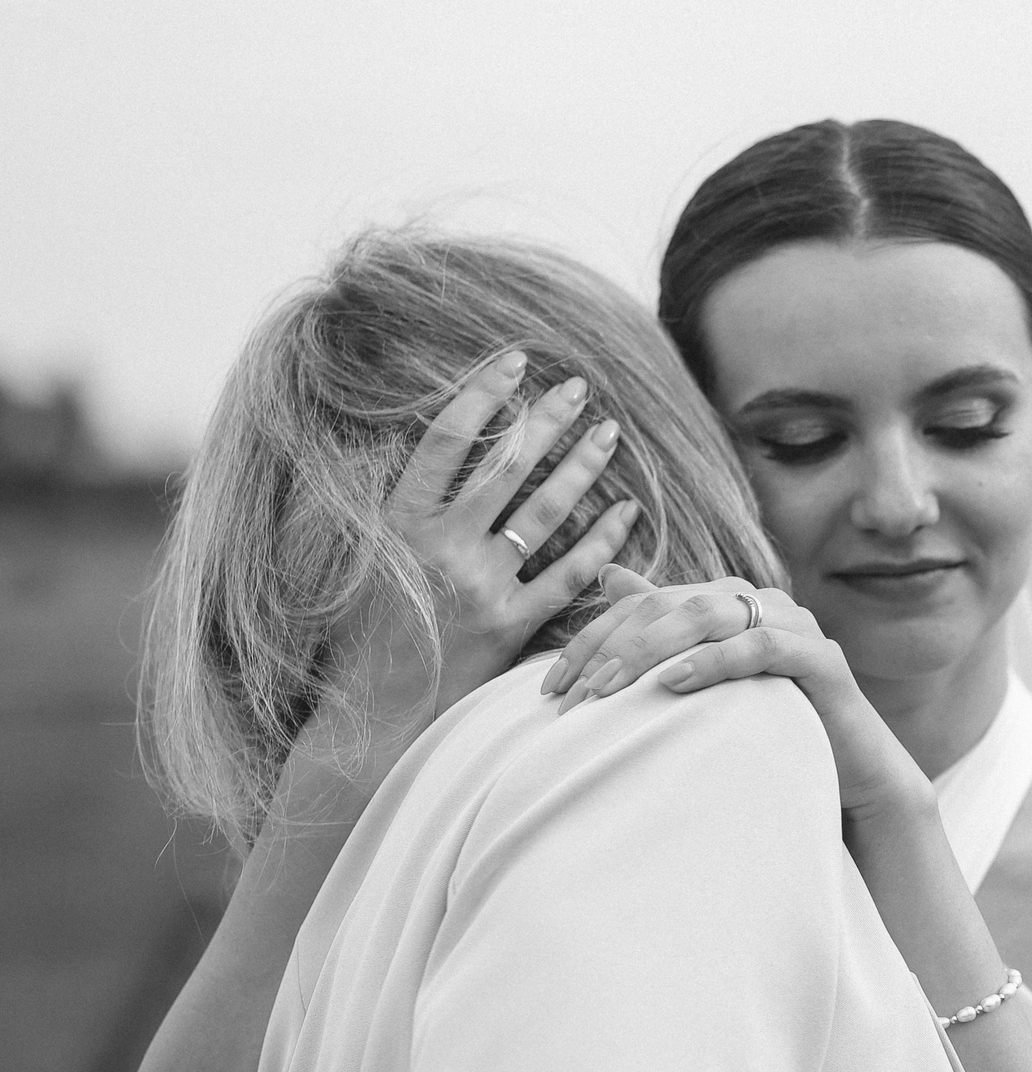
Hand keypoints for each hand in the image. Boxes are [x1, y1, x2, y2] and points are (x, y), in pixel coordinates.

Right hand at [326, 351, 635, 754]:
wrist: (370, 710)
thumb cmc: (364, 627)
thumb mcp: (363, 553)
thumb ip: (403, 503)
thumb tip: (437, 441)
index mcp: (397, 522)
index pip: (445, 441)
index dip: (482, 395)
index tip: (515, 361)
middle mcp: (440, 549)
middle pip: (505, 469)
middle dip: (546, 421)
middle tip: (579, 386)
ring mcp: (478, 587)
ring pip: (544, 514)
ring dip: (581, 469)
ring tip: (607, 432)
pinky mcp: (510, 626)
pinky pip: (569, 576)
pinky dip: (603, 541)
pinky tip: (629, 512)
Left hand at [543, 569, 928, 823]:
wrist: (855, 776)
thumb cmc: (775, 732)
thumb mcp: (708, 686)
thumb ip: (664, 632)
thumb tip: (609, 575)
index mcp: (729, 602)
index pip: (646, 602)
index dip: (594, 638)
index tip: (550, 687)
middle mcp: (761, 602)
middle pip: (672, 602)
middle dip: (614, 644)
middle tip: (573, 692)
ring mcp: (795, 626)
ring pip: (711, 613)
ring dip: (652, 648)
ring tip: (610, 688)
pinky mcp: (822, 658)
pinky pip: (761, 646)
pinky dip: (714, 660)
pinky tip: (675, 683)